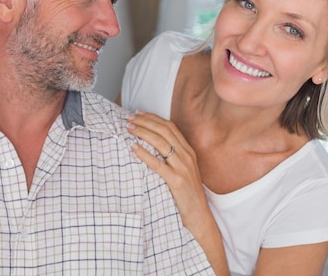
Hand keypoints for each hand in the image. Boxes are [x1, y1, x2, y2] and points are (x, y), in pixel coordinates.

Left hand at [126, 111, 207, 229]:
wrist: (199, 215)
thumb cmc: (187, 193)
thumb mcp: (183, 170)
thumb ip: (172, 156)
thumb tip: (151, 144)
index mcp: (188, 151)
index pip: (170, 127)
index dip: (153, 118)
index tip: (138, 113)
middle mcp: (187, 155)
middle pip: (164, 131)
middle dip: (145, 122)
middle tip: (129, 118)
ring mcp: (183, 167)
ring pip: (160, 143)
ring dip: (142, 132)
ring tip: (128, 129)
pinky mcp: (177, 181)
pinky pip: (157, 164)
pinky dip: (144, 154)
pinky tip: (133, 148)